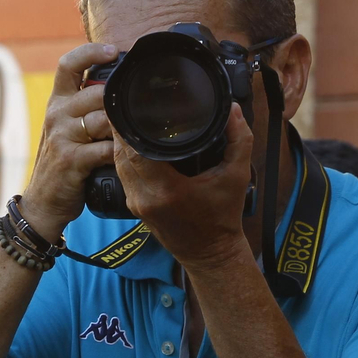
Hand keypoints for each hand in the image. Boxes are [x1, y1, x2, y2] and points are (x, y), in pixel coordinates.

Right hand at [17, 43, 119, 241]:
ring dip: (123, 129)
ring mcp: (62, 136)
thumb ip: (87, 107)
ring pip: (103, 119)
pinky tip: (128, 156)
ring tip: (135, 135)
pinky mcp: (71, 159)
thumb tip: (122, 88)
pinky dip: (120, 152)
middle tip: (141, 109)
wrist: (43, 201)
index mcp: (57, 101)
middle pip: (97, 93)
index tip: (114, 50)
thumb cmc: (65, 161)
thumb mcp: (68, 128)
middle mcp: (56, 114)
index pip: (68, 64)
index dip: (90, 52)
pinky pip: (105, 148)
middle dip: (120, 102)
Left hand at [113, 104, 253, 271]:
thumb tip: (233, 110)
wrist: (212, 254)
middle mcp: (144, 197)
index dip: (127, 125)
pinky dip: (125, 157)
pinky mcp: (134, 206)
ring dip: (121, 142)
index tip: (130, 103)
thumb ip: (239, 140)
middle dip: (122, 128)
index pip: (133, 150)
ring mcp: (136, 203)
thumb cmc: (223, 218)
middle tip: (128, 104)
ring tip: (128, 117)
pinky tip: (133, 142)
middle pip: (120, 154)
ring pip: (117, 164)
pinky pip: (122, 175)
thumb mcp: (237, 176)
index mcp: (165, 189)